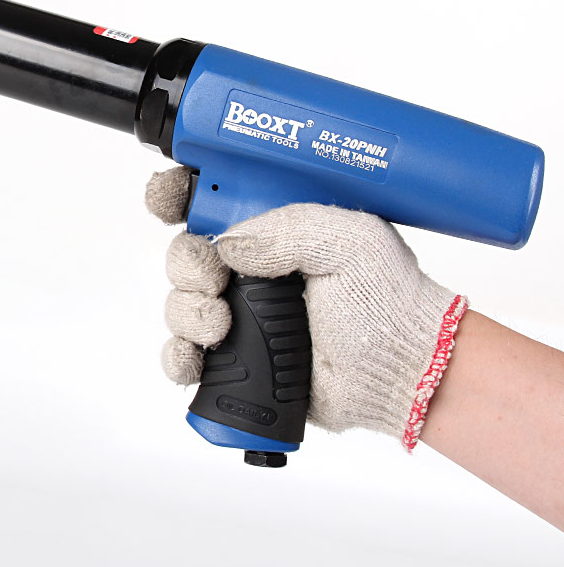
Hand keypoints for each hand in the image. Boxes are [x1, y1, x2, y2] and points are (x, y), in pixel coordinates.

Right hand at [146, 166, 467, 450]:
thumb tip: (227, 244)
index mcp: (275, 232)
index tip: (166, 199)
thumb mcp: (348, 240)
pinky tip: (195, 357)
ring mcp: (242, 315)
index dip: (180, 196)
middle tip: (214, 282)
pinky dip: (179, 356)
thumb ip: (286, 229)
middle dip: (187, 266)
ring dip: (186, 312)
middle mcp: (253, 271)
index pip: (212, 203)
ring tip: (219, 326)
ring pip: (180, 304)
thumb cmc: (385, 301)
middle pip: (186, 255)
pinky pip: (185, 355)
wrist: (400, 370)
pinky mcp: (238, 359)